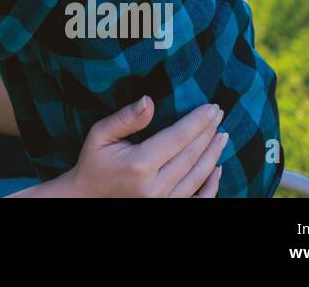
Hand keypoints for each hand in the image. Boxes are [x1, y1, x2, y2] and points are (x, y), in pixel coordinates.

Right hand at [63, 97, 226, 197]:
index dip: (197, 121)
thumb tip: (149, 100)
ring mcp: (162, 201)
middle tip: (219, 113)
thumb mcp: (100, 134)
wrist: (86, 197)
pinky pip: (197, 199)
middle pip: (191, 155)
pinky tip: (217, 168)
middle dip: (208, 132)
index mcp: (139, 164)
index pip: (178, 138)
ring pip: (198, 176)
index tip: (211, 107)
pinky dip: (211, 185)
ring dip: (213, 154)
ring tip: (223, 135)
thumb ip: (125, 118)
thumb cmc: (93, 162)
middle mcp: (155, 186)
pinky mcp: (166, 208)